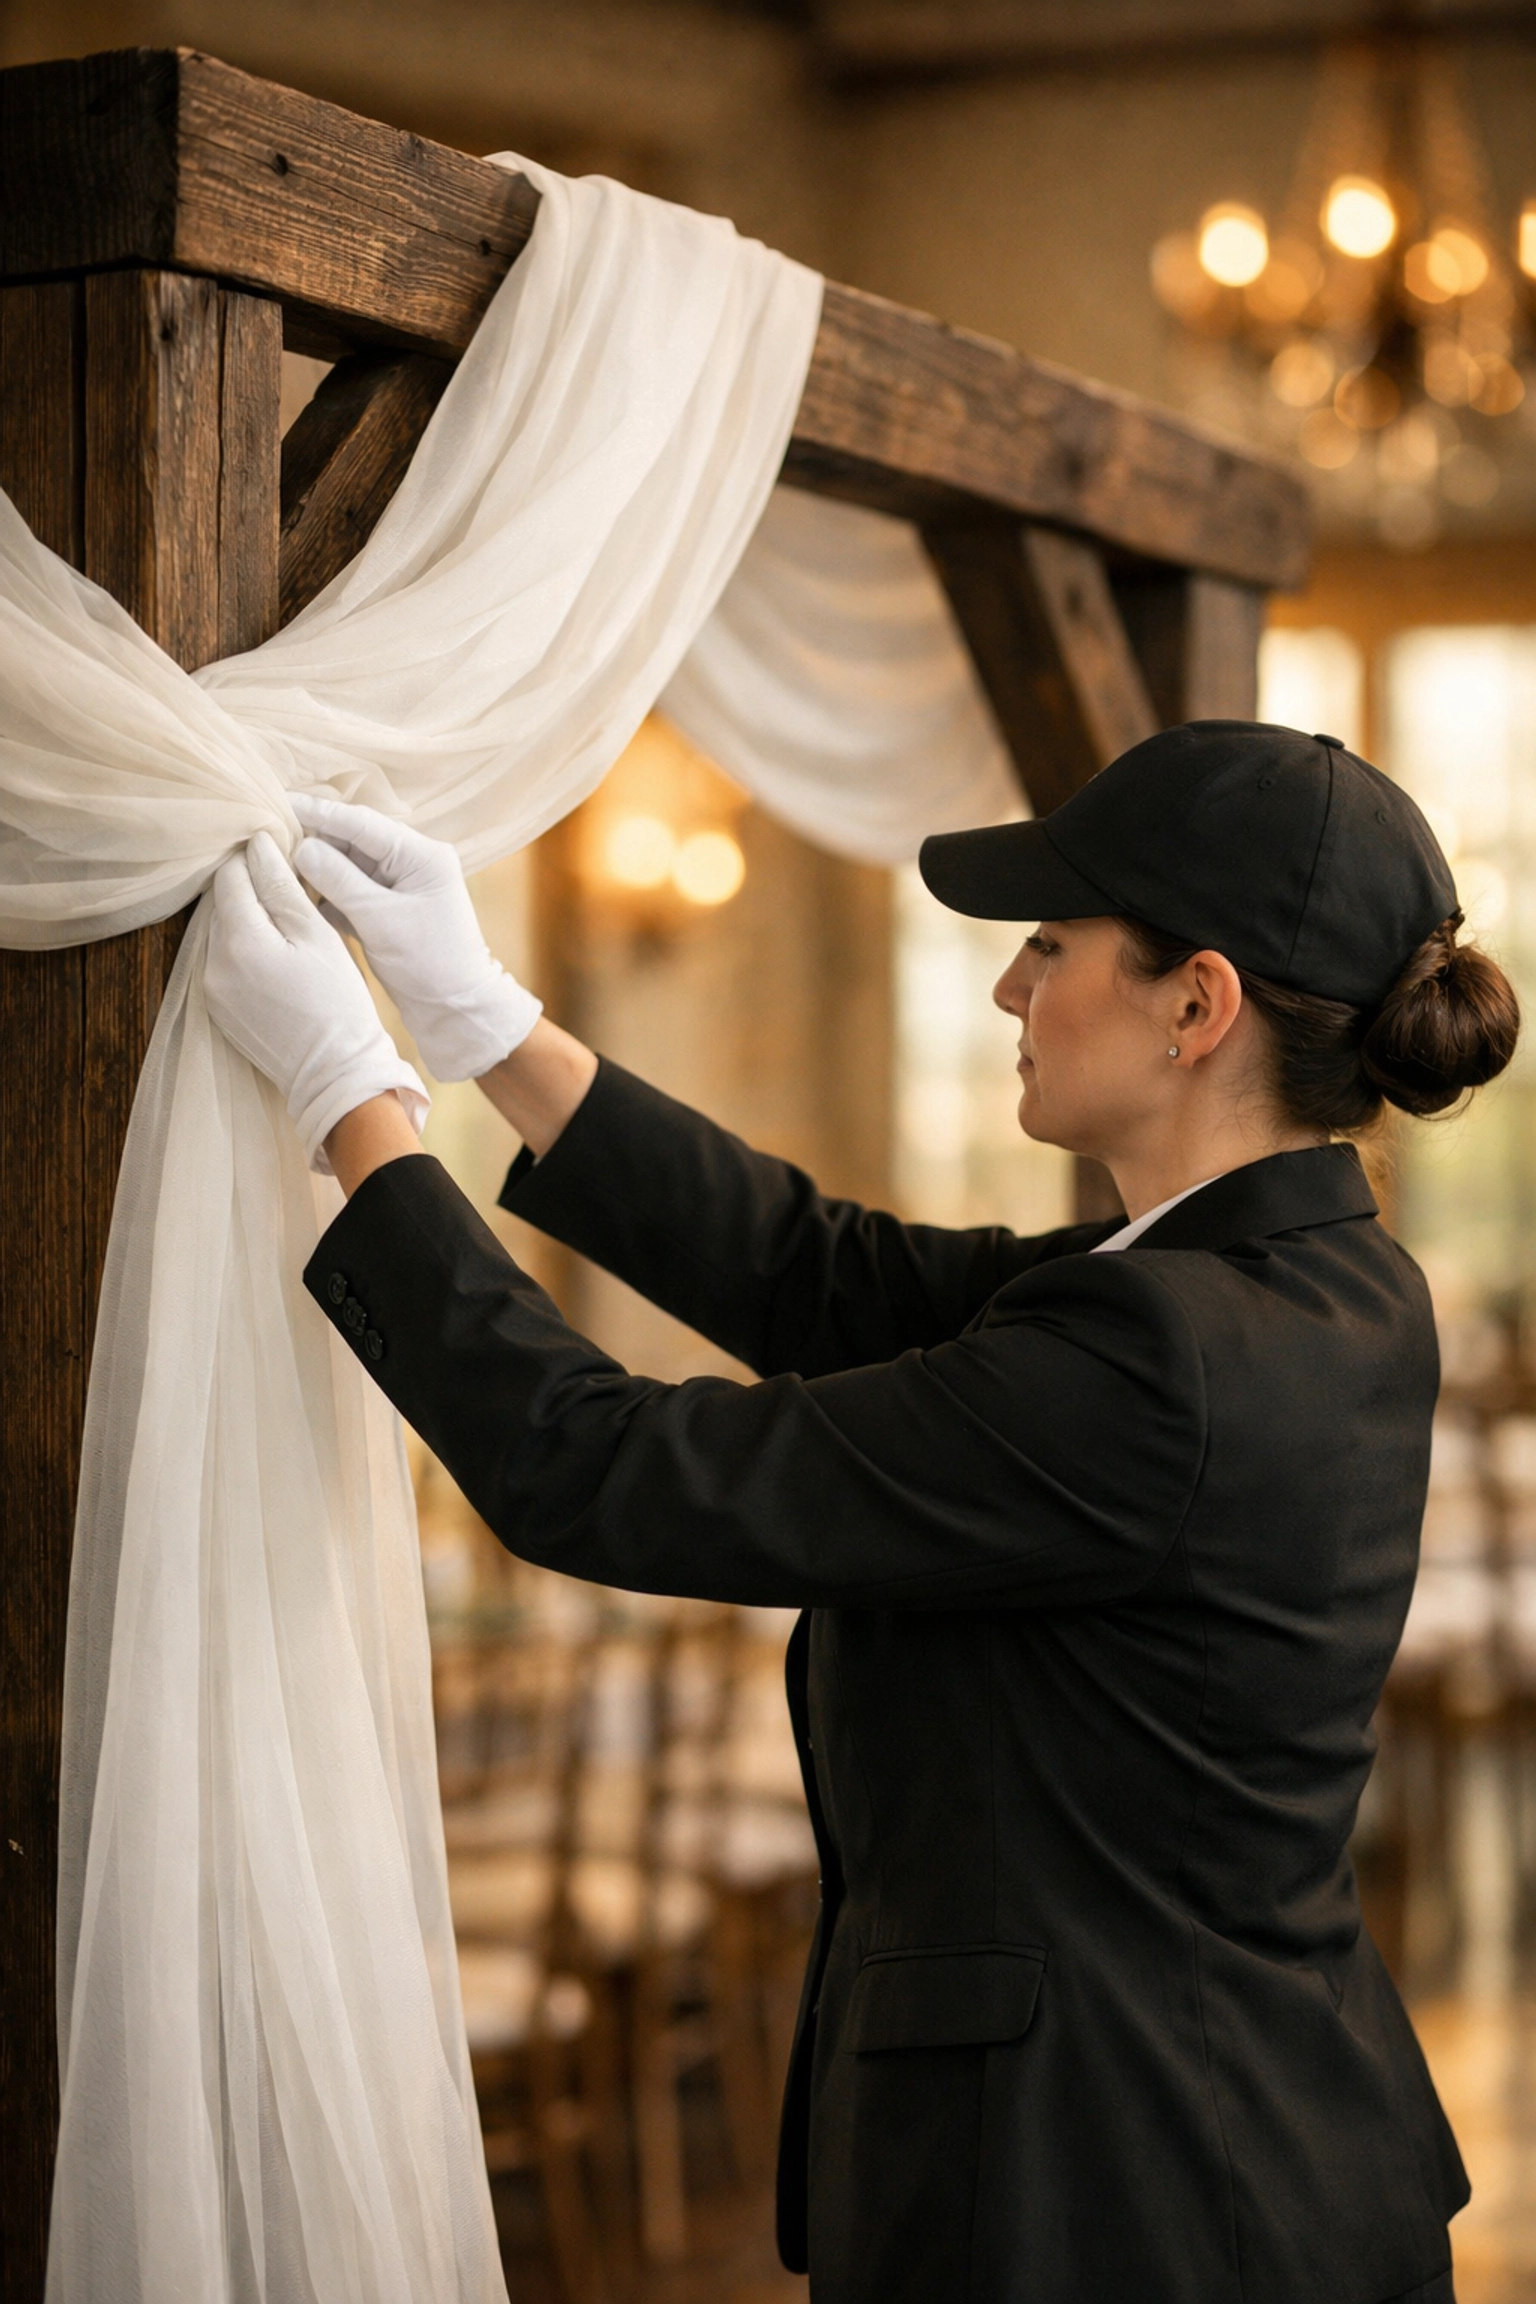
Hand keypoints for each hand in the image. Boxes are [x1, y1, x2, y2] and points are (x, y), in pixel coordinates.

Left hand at [206, 831, 428, 1171]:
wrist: (336, 1075)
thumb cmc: (337, 1003)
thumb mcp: (317, 936)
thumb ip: (282, 886)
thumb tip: (258, 843)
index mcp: (237, 940)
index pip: (230, 875)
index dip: (255, 857)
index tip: (282, 852)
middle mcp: (212, 963)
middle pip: (221, 903)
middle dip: (249, 887)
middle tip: (289, 883)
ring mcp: (212, 990)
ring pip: (222, 932)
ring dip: (247, 918)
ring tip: (286, 920)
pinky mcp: (219, 1011)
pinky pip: (225, 963)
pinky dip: (245, 950)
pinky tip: (277, 957)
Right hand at [291, 794, 541, 1082]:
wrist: (457, 1012)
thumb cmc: (431, 966)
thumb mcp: (382, 920)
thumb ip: (340, 881)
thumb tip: (300, 847)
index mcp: (422, 855)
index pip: (360, 822)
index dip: (316, 811)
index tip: (276, 801)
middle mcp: (410, 863)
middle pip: (350, 838)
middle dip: (310, 837)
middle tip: (265, 833)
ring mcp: (396, 887)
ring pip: (344, 865)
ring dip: (312, 865)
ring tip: (270, 860)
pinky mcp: (384, 910)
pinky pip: (347, 890)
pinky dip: (323, 891)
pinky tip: (292, 890)